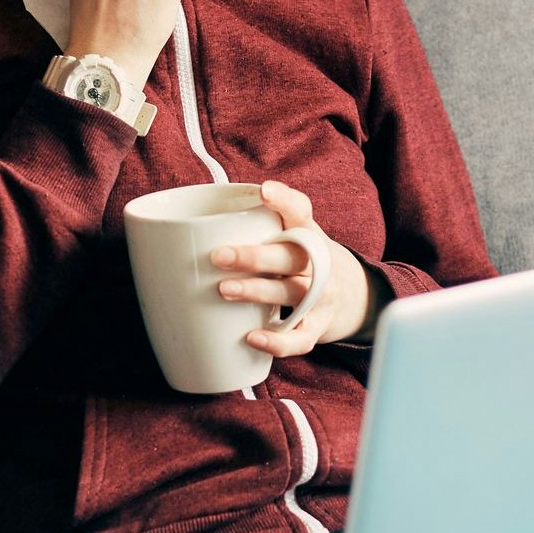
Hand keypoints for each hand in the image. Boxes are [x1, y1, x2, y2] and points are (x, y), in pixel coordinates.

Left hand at [211, 180, 373, 357]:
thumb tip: (182, 234)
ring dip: (258, 291)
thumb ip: (253, 230)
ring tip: (223, 290)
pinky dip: (278, 341)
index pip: (301, 211)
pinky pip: (300, 337)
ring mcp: (321, 296)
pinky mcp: (318, 327)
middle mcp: (317, 263)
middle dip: (254, 256)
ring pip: (292, 292)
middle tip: (218, 256)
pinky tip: (252, 337)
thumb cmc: (301, 261)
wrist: (351, 295)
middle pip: (290, 256)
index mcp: (307, 234)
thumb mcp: (291, 238)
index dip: (284, 201)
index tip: (264, 191)